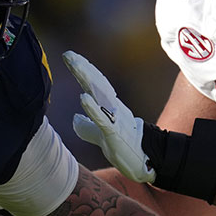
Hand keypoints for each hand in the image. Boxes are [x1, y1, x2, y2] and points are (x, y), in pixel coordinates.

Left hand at [62, 51, 154, 182]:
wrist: (146, 159)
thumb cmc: (124, 146)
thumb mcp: (100, 135)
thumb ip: (87, 126)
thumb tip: (74, 118)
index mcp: (109, 106)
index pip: (95, 84)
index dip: (84, 70)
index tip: (70, 57)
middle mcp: (113, 108)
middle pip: (96, 84)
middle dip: (82, 69)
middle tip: (69, 55)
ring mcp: (115, 119)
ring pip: (99, 95)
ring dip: (87, 79)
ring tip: (75, 65)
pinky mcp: (114, 133)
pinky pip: (103, 119)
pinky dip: (92, 108)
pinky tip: (83, 97)